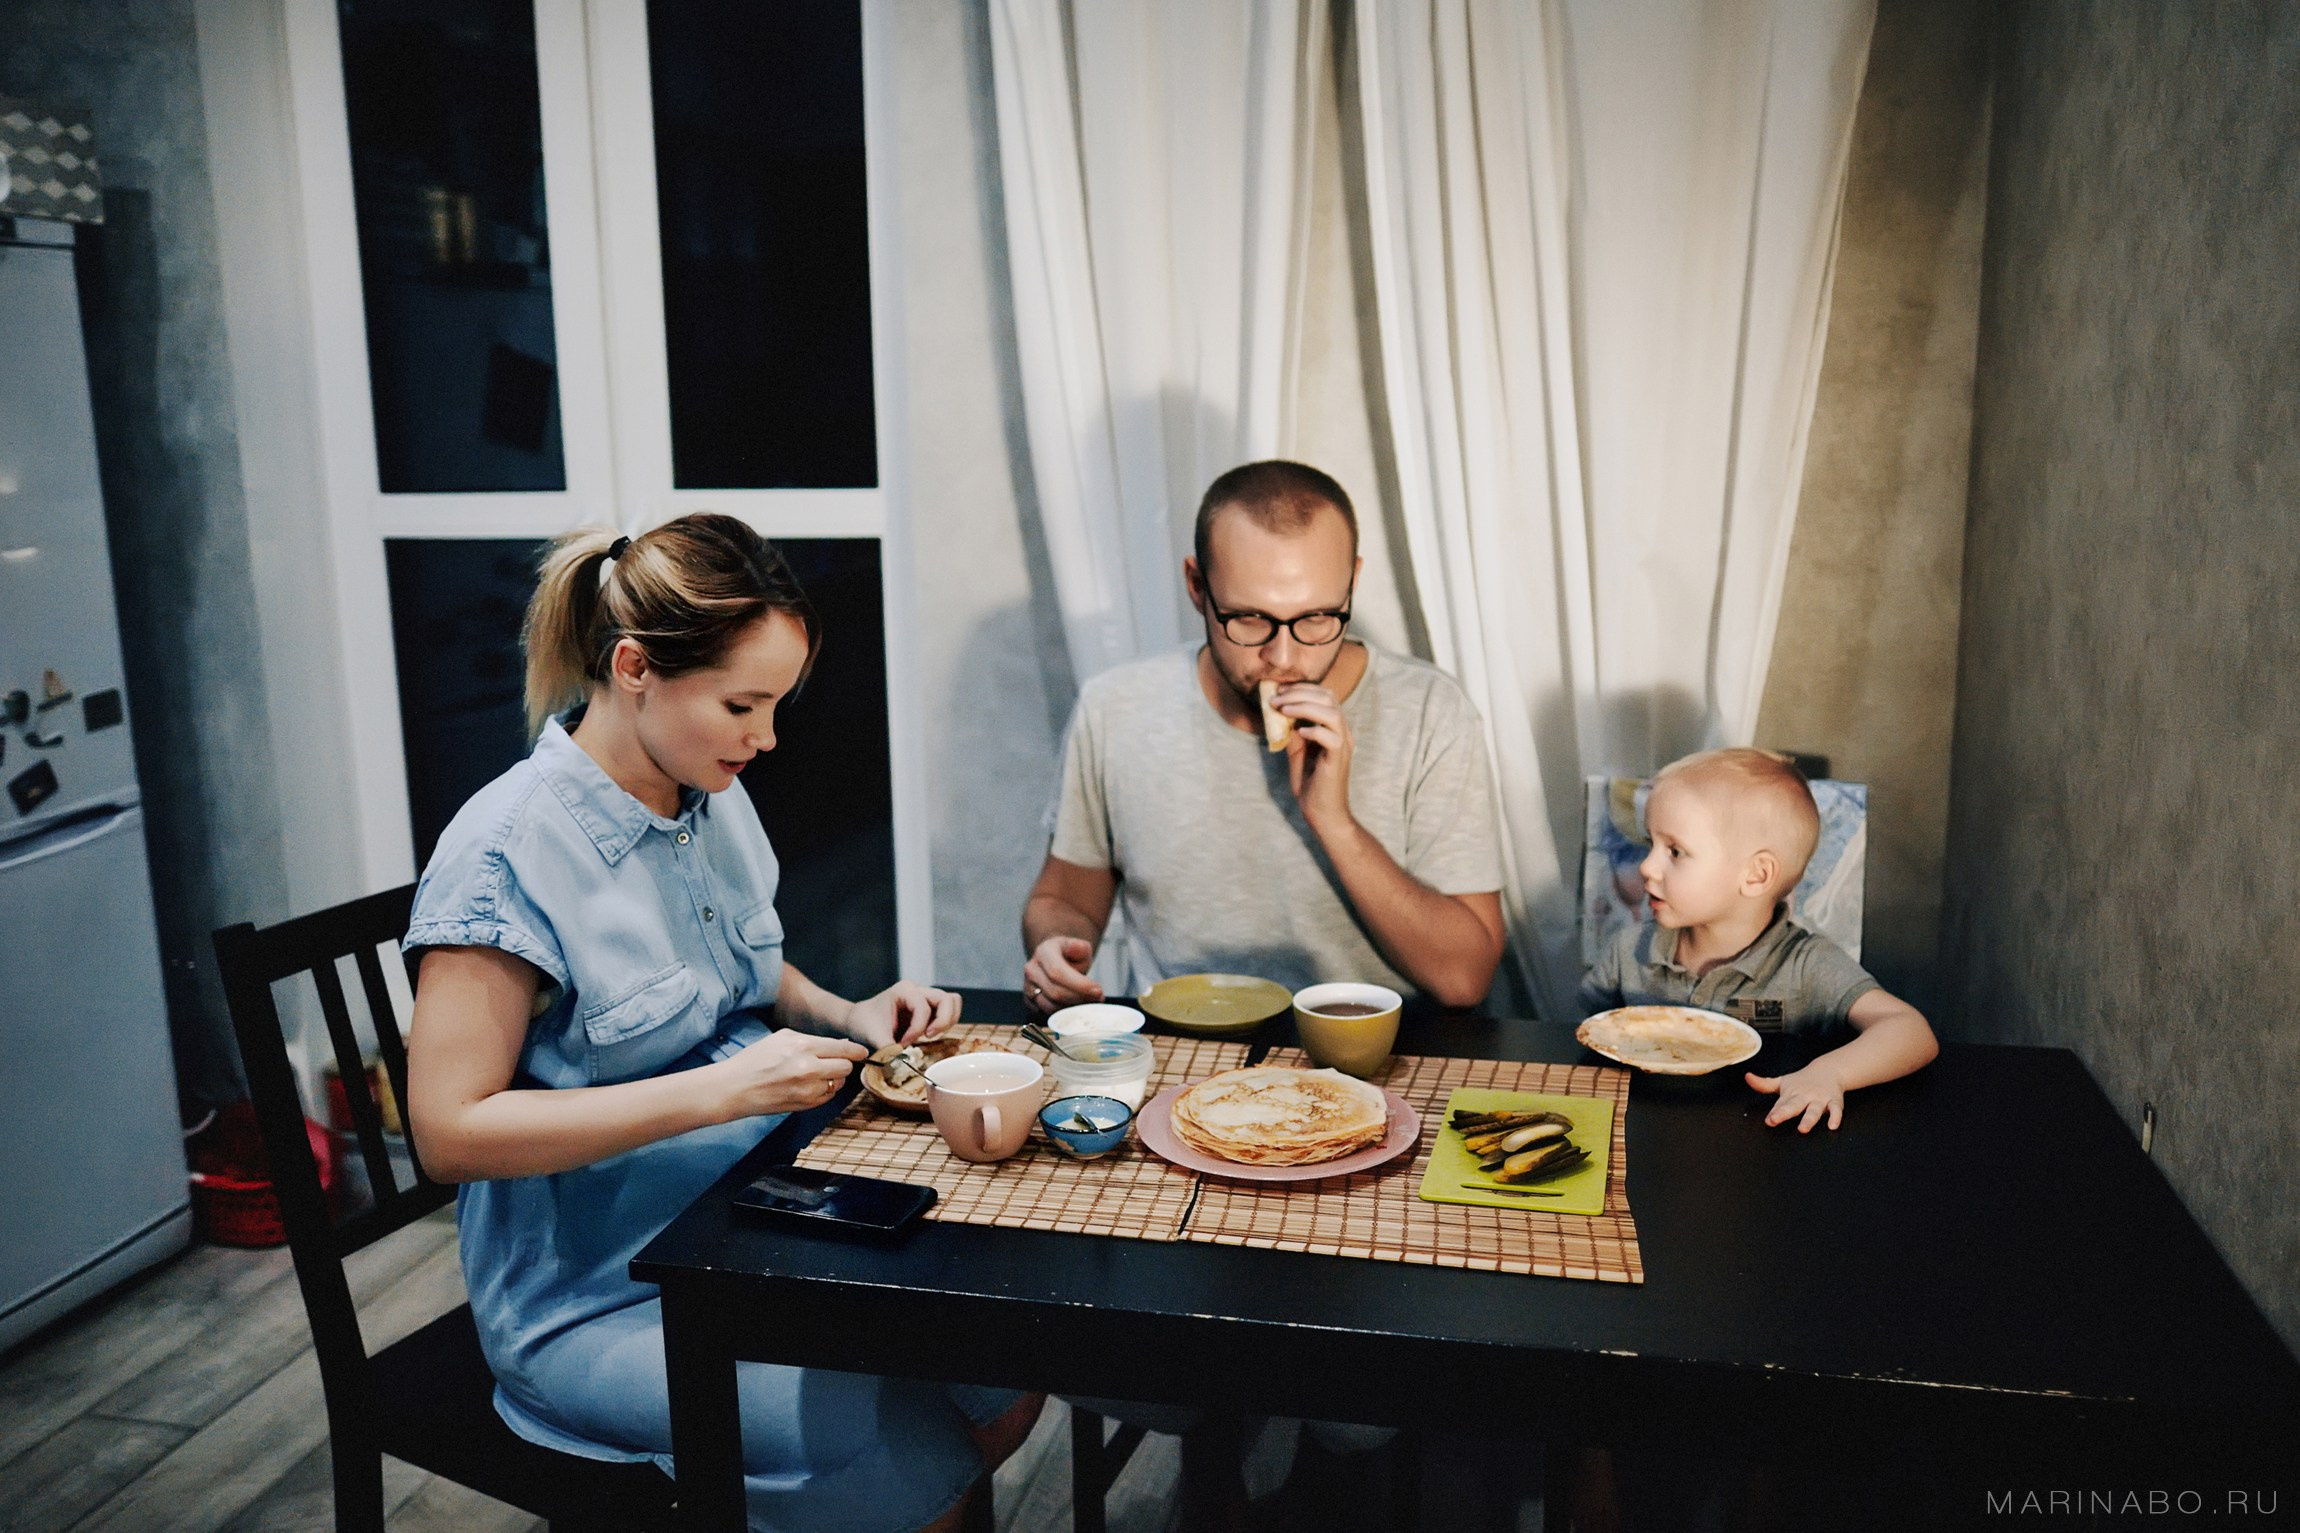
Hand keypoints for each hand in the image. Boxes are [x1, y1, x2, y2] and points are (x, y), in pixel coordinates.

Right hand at [717, 1029, 866, 1118]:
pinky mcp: (804, 1105)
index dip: (856, 1051)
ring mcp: (807, 1090)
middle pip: (846, 1068)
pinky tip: (807, 1086)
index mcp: (803, 1046)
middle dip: (843, 1065)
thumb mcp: (783, 1038)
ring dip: (832, 1079)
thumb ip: (813, 1041)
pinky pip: (826, 1097)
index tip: (862, 1053)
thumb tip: (840, 1045)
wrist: (736, 1087)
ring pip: (837, 1084)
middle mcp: (808, 1068)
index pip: (843, 1049)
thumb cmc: (756, 1059)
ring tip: (814, 1074)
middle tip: (835, 1063)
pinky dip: (822, 1091)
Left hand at [848, 981, 962, 1050]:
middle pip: (947, 999)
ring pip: (952, 1002)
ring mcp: (925, 997)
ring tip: (930, 1034)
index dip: (917, 1029)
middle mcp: (918, 989)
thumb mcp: (874, 1036)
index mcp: (904, 990)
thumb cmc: (865, 1022)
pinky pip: (948, 1010)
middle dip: (942, 1021)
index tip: (903, 1043)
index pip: (923, 1008)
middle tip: (928, 1036)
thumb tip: (901, 1063)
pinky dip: (944, 1023)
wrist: (859, 1019)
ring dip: (947, 1021)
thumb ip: (889, 1049)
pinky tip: (928, 1034)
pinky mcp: (928, 1007)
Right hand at [1024, 935, 1101, 1013]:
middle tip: (1099, 998)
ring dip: (1074, 1009)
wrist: (1054, 961)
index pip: (1057, 972)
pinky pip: (1048, 1014)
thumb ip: (1079, 947)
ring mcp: (1028, 988)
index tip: (1097, 990)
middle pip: (1055, 992)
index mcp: (1043, 953)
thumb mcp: (1078, 947)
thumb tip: (1075, 948)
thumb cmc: (1068, 955)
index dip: (1078, 984)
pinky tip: (1079, 1008)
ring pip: (1051, 1006)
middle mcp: (1032, 970)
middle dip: (1080, 998)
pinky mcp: (1031, 1003)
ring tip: (1090, 1003)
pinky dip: (1066, 1016)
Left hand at [1272, 683, 1353, 831]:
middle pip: (1329, 698)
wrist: (1321, 812)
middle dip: (1299, 693)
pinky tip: (1298, 733)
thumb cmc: (1309, 782)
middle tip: (1276, 699)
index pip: (1325, 695)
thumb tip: (1278, 711)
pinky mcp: (1338, 760)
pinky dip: (1314, 731)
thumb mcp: (1296, 750)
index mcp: (1334, 727)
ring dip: (1305, 707)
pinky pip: (1332, 738)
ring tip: (1283, 710)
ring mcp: (1343, 746)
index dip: (1302, 688)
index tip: (1279, 690)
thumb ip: (1291, 730)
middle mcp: (1342, 732)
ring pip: (1333, 714)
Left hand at [1746, 1063, 1845, 1131]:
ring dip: (1809, 1119)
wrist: (1828, 1071)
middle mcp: (1805, 1096)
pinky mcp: (1835, 1102)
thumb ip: (1764, 1084)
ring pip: (1814, 1110)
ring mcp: (1820, 1099)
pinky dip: (1835, 1117)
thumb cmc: (1802, 1081)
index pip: (1780, 1104)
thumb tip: (1747, 1077)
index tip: (1769, 1120)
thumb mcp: (1782, 1082)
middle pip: (1794, 1106)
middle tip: (1775, 1120)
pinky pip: (1836, 1110)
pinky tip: (1832, 1126)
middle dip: (1784, 1113)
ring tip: (1803, 1128)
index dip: (1774, 1113)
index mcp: (1791, 1093)